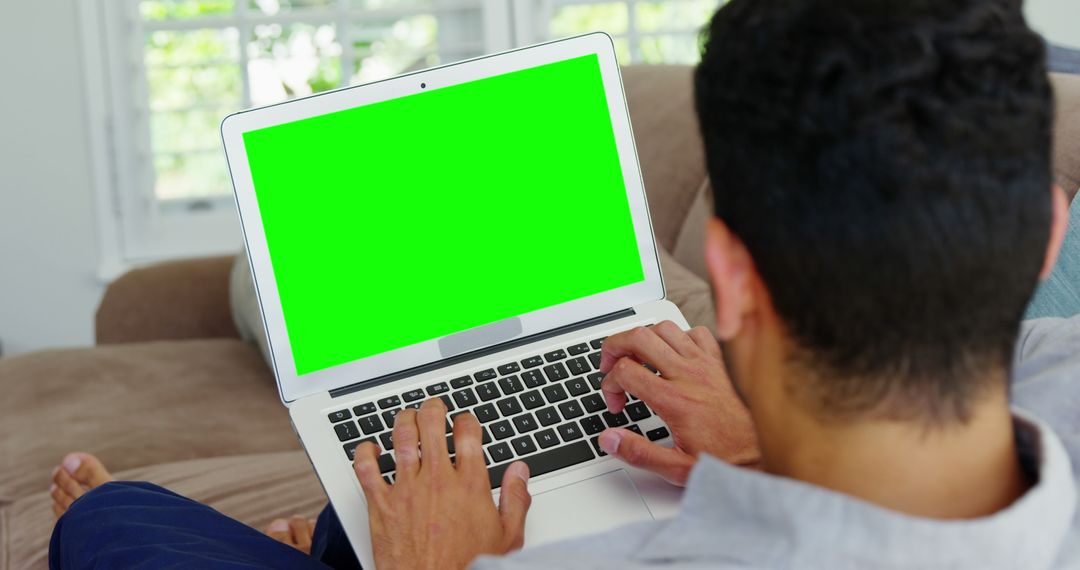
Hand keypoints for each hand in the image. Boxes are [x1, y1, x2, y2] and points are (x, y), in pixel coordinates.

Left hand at [354, 398, 532, 569]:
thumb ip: (516, 499)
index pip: (468, 432)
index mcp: (469, 484)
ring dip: (403, 420)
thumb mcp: (506, 537)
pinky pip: (366, 468)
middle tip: (433, 408)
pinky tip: (370, 449)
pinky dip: (365, 452)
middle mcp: (437, 480)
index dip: (467, 420)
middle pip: (432, 423)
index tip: (465, 422)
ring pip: (401, 437)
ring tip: (406, 418)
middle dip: (433, 409)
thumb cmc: (467, 568)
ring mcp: (406, 490)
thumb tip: (520, 471)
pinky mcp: (380, 505)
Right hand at [598, 321, 758, 484]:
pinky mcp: (721, 363)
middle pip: (638, 337)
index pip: (625, 372)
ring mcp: (706, 365)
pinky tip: (674, 357)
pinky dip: (678, 337)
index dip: (609, 386)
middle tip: (610, 367)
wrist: (765, 455)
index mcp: (674, 400)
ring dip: (644, 340)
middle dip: (614, 348)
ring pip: (664, 328)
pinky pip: (696, 332)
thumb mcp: (676, 468)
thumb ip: (638, 453)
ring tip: (638, 359)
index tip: (616, 404)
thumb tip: (608, 439)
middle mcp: (689, 375)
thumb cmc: (725, 460)